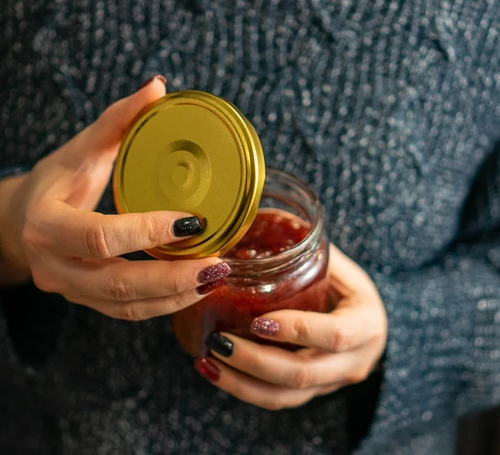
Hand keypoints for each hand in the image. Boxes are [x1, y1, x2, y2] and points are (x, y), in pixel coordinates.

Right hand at [0, 76, 230, 318]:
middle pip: (118, 284)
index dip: (147, 231)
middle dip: (173, 278)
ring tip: (217, 276)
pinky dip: (166, 304)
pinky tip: (197, 289)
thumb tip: (157, 87)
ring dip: (177, 296)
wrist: (22, 221)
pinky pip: (130, 312)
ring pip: (128, 307)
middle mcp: (55, 265)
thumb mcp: (79, 149)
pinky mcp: (89, 301)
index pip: (99, 236)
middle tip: (218, 264)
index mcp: (47, 224)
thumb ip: (117, 120)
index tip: (193, 221)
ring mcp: (71, 290)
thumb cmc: (54, 182)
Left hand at [197, 243, 386, 409]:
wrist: (365, 321)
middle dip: (255, 360)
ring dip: (241, 381)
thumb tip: (254, 219)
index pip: (335, 335)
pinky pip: (275, 400)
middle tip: (218, 340)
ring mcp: (330, 383)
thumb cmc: (347, 286)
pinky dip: (242, 388)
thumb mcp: (338, 265)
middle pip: (302, 374)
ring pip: (284, 396)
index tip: (259, 320)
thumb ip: (306, 248)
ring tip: (207, 359)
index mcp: (366, 325)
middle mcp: (353, 362)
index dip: (298, 330)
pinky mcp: (311, 392)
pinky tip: (214, 370)